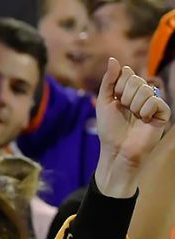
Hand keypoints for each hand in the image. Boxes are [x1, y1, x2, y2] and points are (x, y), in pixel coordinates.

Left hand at [93, 58, 170, 195]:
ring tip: (134, 117)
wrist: (117, 150)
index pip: (126, 73)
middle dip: (125, 96)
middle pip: (135, 79)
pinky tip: (144, 120)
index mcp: (128, 90)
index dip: (118, 86)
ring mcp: (153, 102)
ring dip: (134, 105)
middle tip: (125, 111)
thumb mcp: (104, 102)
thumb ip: (108, 81)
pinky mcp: (162, 112)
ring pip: (145, 89)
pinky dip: (146, 110)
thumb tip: (113, 59)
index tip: (115, 100)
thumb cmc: (109, 129)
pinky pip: (155, 100)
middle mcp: (142, 94)